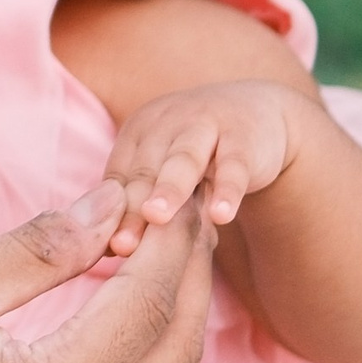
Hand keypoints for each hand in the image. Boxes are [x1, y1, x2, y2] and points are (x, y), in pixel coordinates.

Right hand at [0, 182, 215, 362]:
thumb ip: (39, 249)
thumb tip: (112, 205)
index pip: (147, 306)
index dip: (168, 243)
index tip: (174, 193)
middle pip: (175, 355)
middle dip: (190, 281)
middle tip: (187, 219)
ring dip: (176, 330)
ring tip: (161, 264)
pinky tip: (121, 325)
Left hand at [101, 82, 311, 254]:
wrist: (258, 111)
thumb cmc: (200, 152)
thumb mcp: (166, 167)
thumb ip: (142, 199)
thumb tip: (114, 250)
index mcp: (138, 133)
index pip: (119, 178)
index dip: (110, 215)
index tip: (103, 251)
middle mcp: (165, 125)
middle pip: (144, 171)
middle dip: (132, 209)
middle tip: (122, 245)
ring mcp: (204, 127)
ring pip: (183, 161)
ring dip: (169, 189)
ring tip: (156, 217)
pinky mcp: (242, 138)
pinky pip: (234, 167)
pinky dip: (227, 191)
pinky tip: (221, 216)